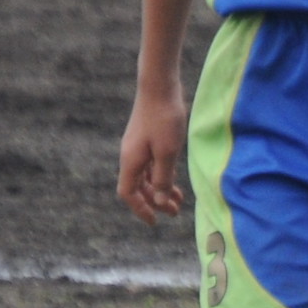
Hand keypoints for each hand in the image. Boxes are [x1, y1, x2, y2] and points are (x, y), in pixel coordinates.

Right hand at [118, 85, 189, 224]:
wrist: (159, 86)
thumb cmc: (164, 118)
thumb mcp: (167, 152)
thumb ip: (163, 178)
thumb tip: (160, 202)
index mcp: (130, 161)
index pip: (128, 193)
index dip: (140, 209)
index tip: (155, 221)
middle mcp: (130, 156)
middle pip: (137, 187)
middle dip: (154, 202)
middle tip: (175, 213)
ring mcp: (137, 147)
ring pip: (146, 177)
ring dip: (160, 190)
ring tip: (179, 201)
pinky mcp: (146, 139)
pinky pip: (151, 165)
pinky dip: (162, 176)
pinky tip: (175, 181)